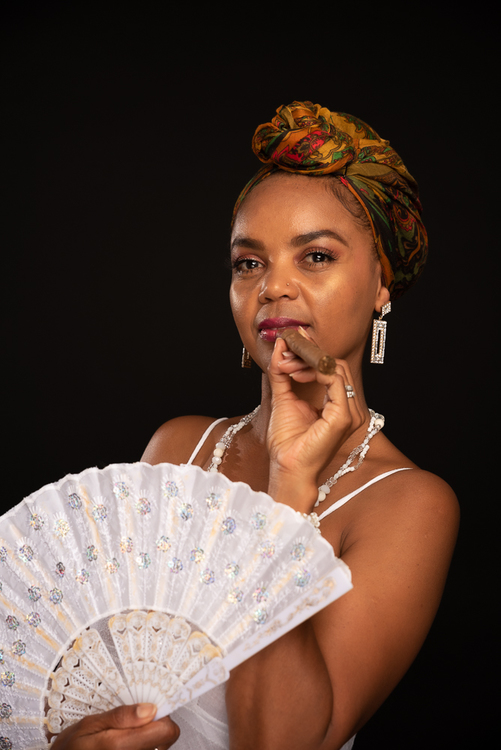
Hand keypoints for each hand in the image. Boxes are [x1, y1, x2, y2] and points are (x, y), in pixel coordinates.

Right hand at [51, 703, 179, 749]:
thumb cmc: (72, 747)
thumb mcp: (90, 724)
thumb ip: (120, 717)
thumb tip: (150, 709)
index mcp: (121, 747)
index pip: (166, 731)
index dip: (161, 716)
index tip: (149, 709)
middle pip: (166, 740)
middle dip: (155, 727)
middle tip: (135, 721)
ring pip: (160, 747)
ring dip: (148, 738)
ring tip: (126, 734)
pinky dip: (142, 746)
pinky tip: (126, 744)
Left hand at [266, 336, 363, 509]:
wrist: (287, 469)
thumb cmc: (287, 443)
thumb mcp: (282, 398)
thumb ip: (282, 373)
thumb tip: (280, 345)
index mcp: (337, 403)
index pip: (330, 367)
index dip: (310, 351)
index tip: (290, 342)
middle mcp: (348, 406)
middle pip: (335, 364)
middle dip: (309, 353)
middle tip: (286, 352)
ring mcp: (349, 411)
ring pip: (335, 368)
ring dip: (308, 361)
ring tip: (287, 366)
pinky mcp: (343, 417)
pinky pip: (335, 381)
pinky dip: (315, 372)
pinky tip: (297, 374)